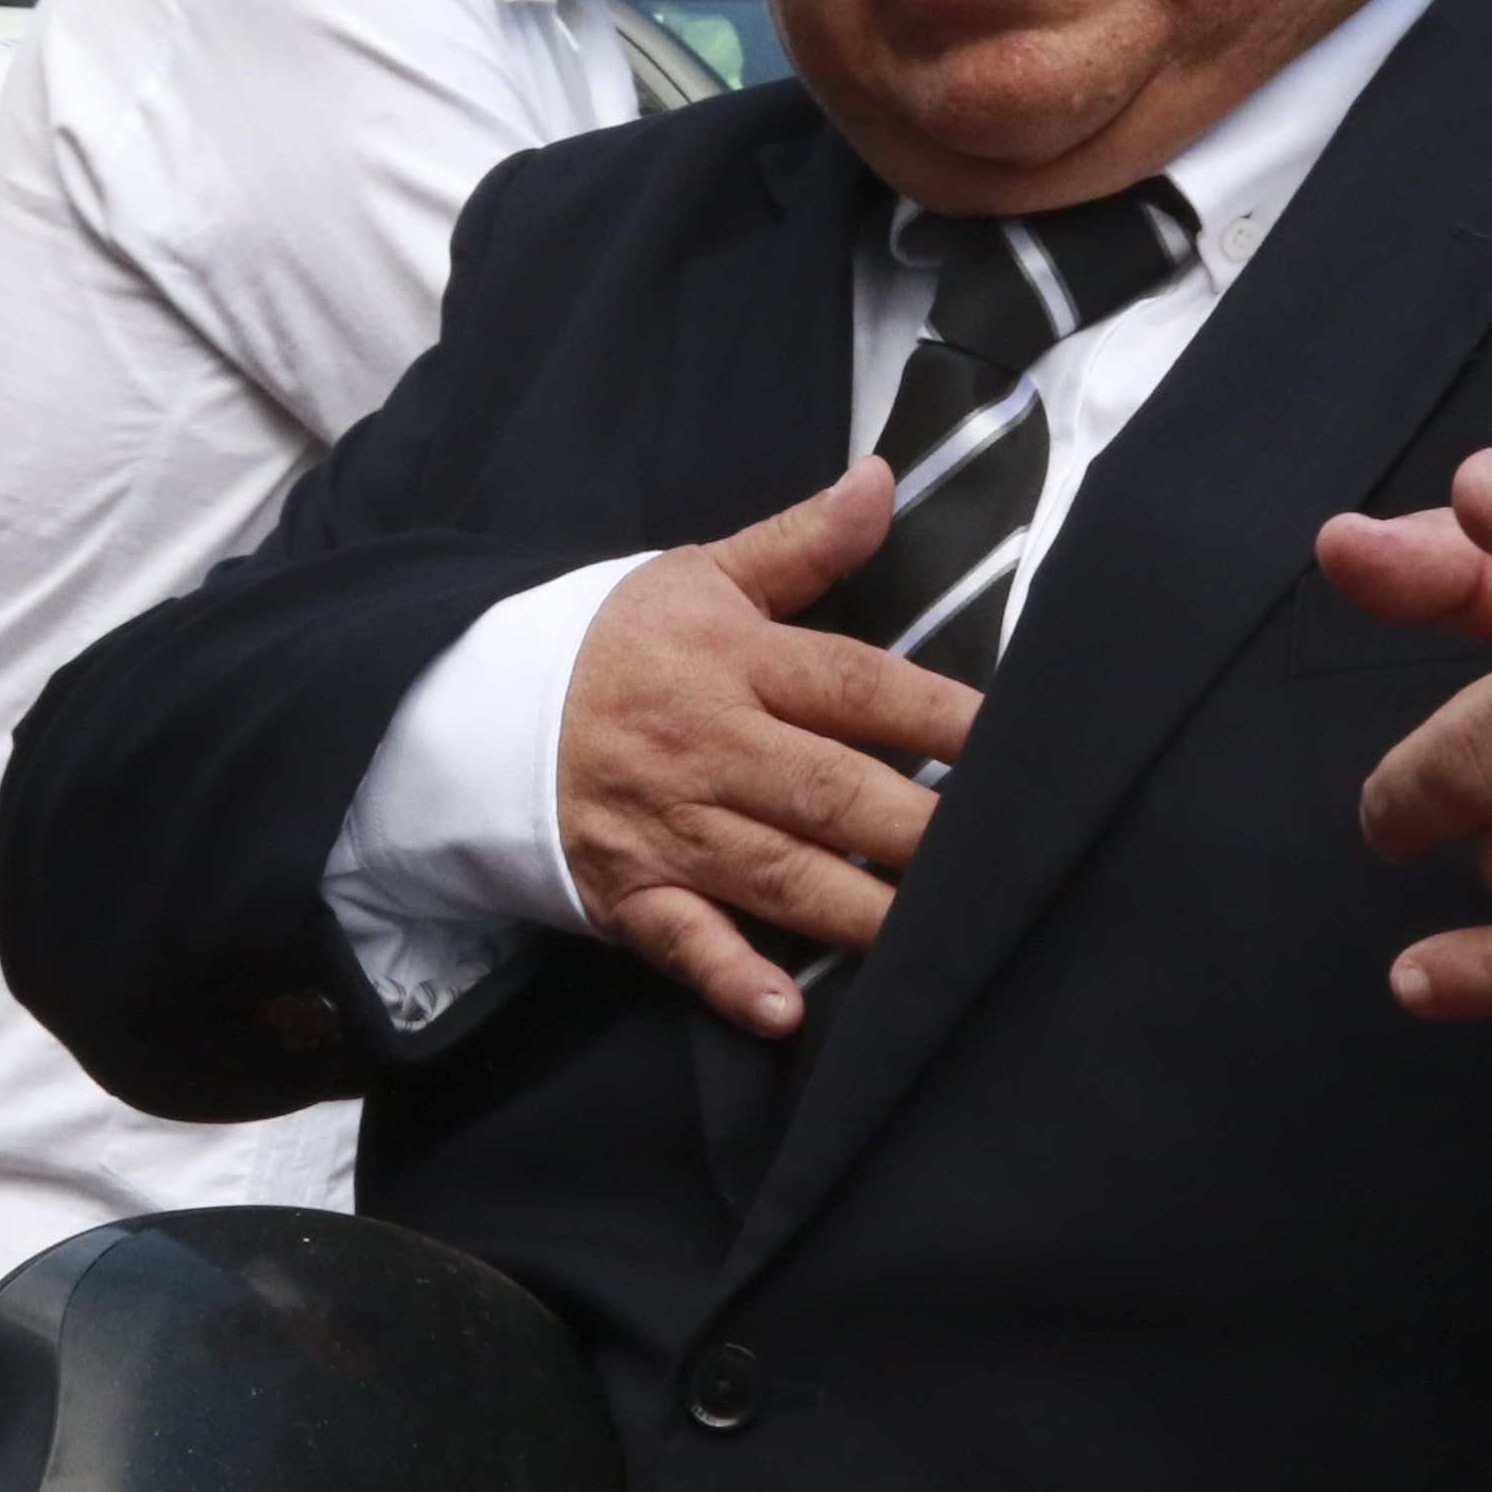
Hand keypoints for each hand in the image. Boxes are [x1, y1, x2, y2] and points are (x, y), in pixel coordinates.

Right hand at [562, 460, 983, 1036]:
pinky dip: (735, 980)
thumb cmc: (616, 643)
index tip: (1011, 742)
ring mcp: (669, 828)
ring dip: (861, 910)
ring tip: (937, 934)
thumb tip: (881, 479)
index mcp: (733, 663)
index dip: (939, 715)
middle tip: (1001, 857)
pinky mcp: (634, 896)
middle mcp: (708, 748)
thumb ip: (803, 542)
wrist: (479, 710)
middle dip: (919, 828)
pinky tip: (789, 1011)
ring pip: (780, 875)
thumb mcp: (702, 576)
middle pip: (832, 792)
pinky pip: (689, 943)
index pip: (856, 686)